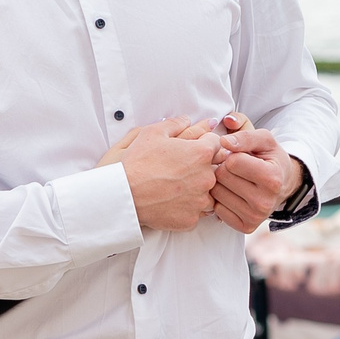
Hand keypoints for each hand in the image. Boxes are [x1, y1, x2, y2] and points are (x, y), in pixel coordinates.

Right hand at [103, 116, 219, 231]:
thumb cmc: (136, 163)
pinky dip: (187, 208)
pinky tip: (171, 202)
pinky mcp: (191, 218)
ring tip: (175, 188)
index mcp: (201, 153)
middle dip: (201, 168)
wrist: (123, 195)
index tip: (191, 149)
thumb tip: (186, 120)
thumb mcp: (151, 133)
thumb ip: (174, 123)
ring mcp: (200, 200)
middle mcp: (206, 177)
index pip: (217, 144)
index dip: (203, 144)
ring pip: (208, 193)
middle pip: (215, 169)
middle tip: (179, 170)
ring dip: (196, 190)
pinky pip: (196, 212)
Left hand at [209, 113, 304, 232]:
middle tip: (234, 168)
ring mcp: (255, 217)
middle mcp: (265, 202)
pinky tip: (231, 194)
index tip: (238, 155)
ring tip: (233, 180)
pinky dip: (220, 200)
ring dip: (220, 183)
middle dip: (223, 168)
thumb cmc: (269, 158)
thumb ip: (244, 132)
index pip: (233, 162)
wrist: (282, 185)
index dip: (231, 154)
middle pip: (222, 177)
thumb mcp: (263, 139)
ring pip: (216, 194)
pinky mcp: (245, 227)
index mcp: (272, 178)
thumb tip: (223, 139)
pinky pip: (216, 210)